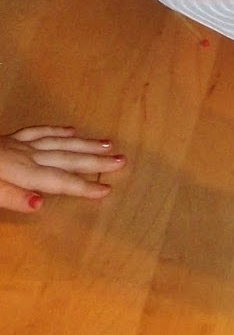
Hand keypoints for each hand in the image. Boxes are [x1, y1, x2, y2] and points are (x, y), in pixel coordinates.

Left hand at [0, 126, 125, 212]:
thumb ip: (12, 197)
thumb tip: (39, 204)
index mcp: (23, 172)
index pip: (58, 181)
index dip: (83, 187)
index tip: (107, 190)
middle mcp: (28, 155)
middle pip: (67, 159)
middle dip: (95, 161)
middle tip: (122, 160)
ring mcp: (21, 145)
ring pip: (59, 143)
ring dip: (84, 144)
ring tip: (107, 144)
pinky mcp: (11, 139)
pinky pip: (39, 131)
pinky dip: (57, 131)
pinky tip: (71, 130)